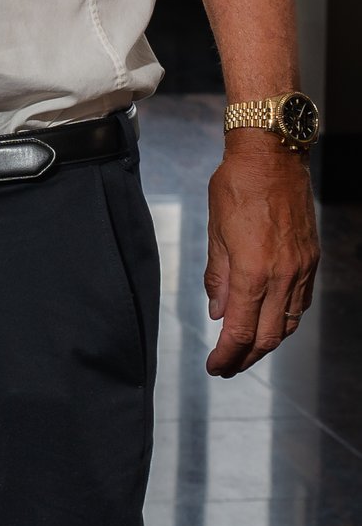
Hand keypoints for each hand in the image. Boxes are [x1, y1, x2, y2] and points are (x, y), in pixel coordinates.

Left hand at [205, 129, 318, 376]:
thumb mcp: (215, 232)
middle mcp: (283, 275)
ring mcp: (302, 269)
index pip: (241, 330)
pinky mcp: (311, 260)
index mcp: (253, 271)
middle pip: (269, 335)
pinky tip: (269, 321)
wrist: (272, 158)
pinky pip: (300, 302)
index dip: (227, 355)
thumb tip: (219, 312)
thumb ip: (218, 277)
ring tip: (245, 350)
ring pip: (288, 322)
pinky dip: (284, 319)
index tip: (214, 367)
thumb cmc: (234, 188)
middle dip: (246, 357)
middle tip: (226, 367)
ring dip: (267, 342)